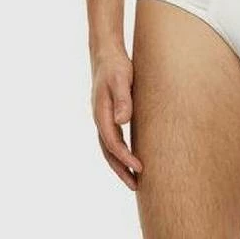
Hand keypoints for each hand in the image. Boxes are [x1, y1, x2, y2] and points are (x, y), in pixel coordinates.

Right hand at [91, 50, 143, 189]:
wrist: (105, 54)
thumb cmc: (115, 66)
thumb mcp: (121, 80)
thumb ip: (123, 99)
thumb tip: (122, 121)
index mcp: (101, 113)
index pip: (113, 143)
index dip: (125, 158)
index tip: (139, 168)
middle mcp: (100, 119)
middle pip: (108, 152)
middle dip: (120, 170)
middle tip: (135, 186)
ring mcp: (102, 118)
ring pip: (109, 148)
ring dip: (119, 164)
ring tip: (134, 178)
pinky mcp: (108, 114)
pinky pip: (112, 139)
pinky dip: (119, 151)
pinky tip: (130, 156)